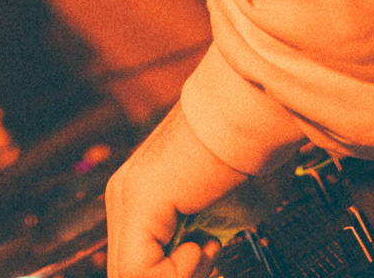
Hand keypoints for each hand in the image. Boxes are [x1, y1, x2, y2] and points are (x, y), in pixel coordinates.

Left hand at [105, 104, 244, 277]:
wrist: (250, 112)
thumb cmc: (244, 159)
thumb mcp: (210, 212)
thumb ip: (187, 240)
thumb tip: (189, 256)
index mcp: (134, 195)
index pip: (136, 264)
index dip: (173, 272)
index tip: (208, 249)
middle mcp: (122, 193)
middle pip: (130, 272)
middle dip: (175, 276)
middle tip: (209, 250)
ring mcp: (126, 195)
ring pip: (131, 277)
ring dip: (179, 275)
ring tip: (208, 243)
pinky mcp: (138, 199)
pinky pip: (136, 273)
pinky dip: (176, 274)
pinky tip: (202, 241)